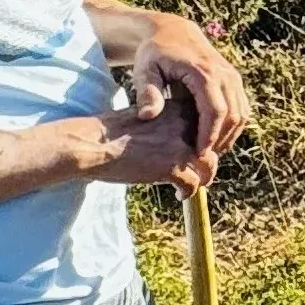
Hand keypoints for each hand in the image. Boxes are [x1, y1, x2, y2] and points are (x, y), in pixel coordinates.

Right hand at [58, 102, 210, 191]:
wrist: (92, 143)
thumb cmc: (111, 132)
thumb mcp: (145, 118)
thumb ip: (165, 124)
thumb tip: (178, 140)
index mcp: (176, 109)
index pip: (205, 124)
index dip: (205, 140)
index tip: (199, 151)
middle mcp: (183, 124)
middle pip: (212, 144)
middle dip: (208, 159)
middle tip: (201, 171)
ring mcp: (180, 145)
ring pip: (209, 165)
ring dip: (204, 177)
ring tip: (197, 184)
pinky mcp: (172, 166)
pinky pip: (192, 184)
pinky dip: (189, 192)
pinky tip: (180, 195)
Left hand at [128, 12, 250, 155]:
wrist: (173, 31)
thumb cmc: (155, 53)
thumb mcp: (144, 70)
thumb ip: (147, 93)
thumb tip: (149, 116)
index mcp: (204, 73)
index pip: (216, 111)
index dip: (210, 136)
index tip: (198, 155)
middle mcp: (224, 74)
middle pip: (234, 115)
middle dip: (222, 140)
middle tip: (204, 159)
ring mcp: (233, 76)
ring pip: (242, 113)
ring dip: (230, 135)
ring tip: (211, 151)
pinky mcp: (235, 80)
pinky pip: (242, 107)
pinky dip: (233, 125)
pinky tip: (216, 137)